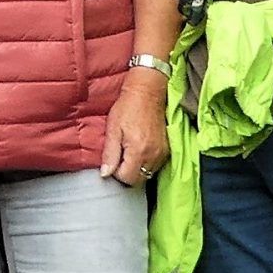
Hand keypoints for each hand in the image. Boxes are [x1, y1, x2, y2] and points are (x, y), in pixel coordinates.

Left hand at [99, 69, 165, 187]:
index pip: (127, 178)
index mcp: (138, 151)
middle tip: (119, 157)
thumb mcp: (113, 129)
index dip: (116, 173)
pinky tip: (139, 149)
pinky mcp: (167, 149)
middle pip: (138, 180)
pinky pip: (155, 166)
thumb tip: (106, 174)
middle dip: (126, 173)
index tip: (112, 161)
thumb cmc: (128, 107)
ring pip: (147, 174)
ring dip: (136, 168)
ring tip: (129, 151)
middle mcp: (153, 155)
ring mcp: (162, 153)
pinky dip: (145, 163)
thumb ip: (110, 154)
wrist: (147, 92)